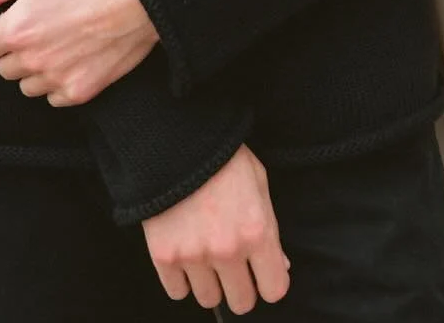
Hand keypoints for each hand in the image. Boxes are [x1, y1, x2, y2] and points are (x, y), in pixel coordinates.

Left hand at [0, 0, 158, 105]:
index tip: (28, 13)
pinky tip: (78, 56)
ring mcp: (58, 79)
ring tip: (64, 41)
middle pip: (6, 68)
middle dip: (20, 49)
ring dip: (38, 68)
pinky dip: (61, 82)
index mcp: (17, 28)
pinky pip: (55, 98)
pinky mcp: (83, 91)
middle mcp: (33, 60)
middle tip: (48, 24)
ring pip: (29, 86)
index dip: (6, 26)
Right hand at [142, 144, 290, 311]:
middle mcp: (227, 250)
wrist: (179, 141)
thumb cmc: (225, 159)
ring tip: (207, 256)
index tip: (262, 274)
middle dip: (241, 288)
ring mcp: (194, 256)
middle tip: (234, 268)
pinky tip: (186, 255)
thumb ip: (270, 229)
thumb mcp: (259, 185)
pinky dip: (182, 279)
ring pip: (209, 299)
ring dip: (210, 283)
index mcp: (257, 231)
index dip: (270, 283)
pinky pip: (177, 292)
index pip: (274, 290)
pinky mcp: (164, 256)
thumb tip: (279, 266)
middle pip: (241, 303)